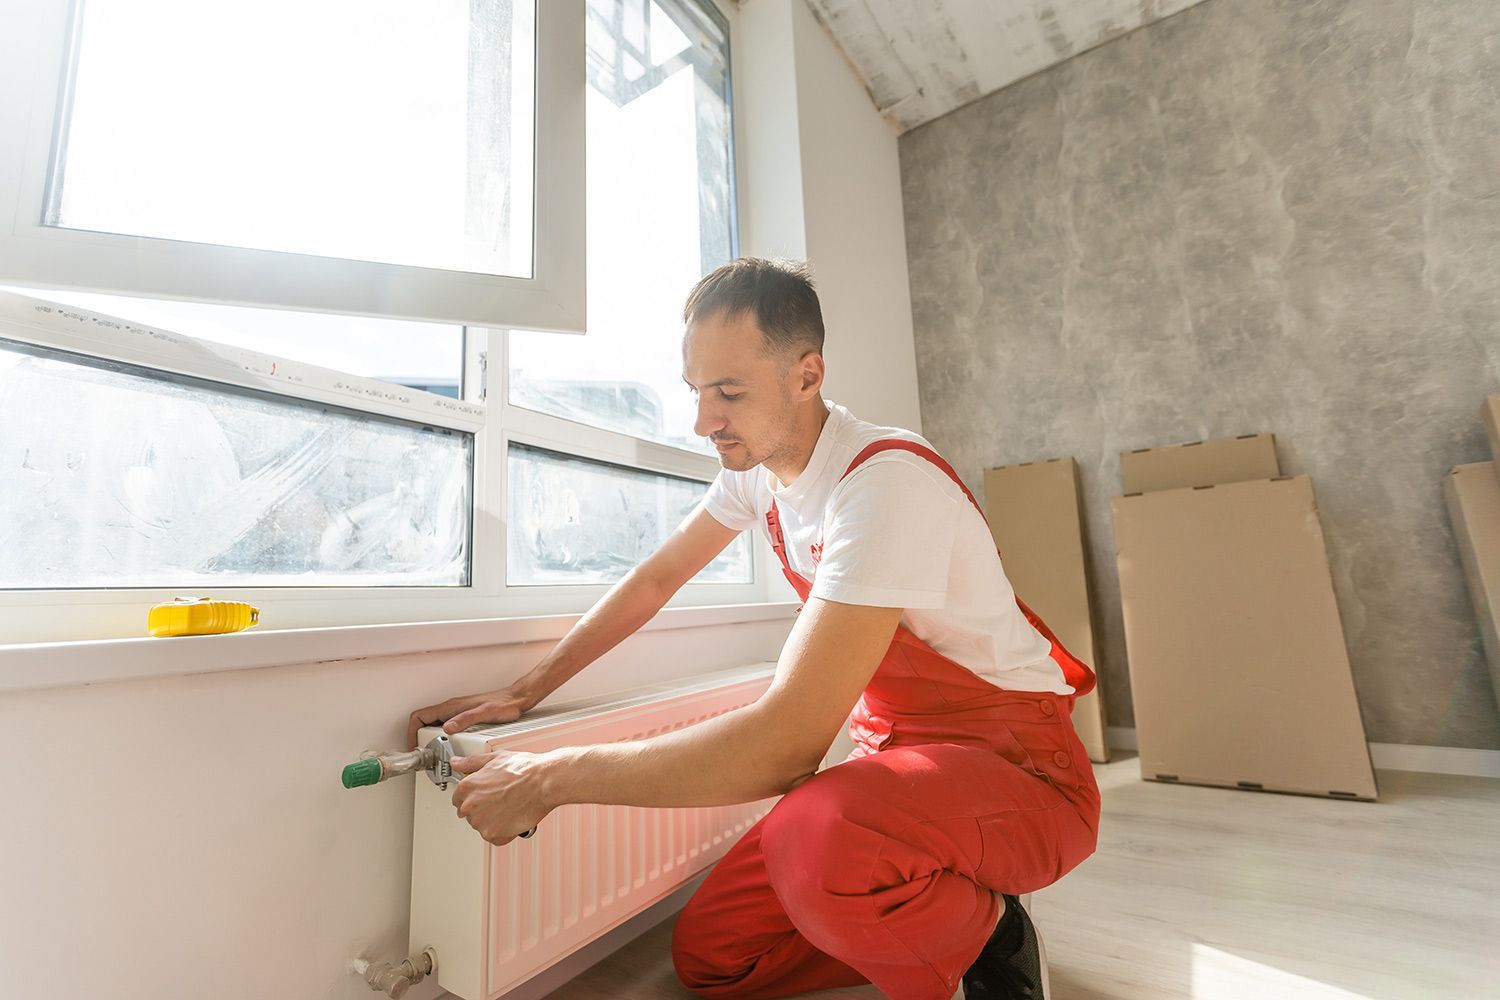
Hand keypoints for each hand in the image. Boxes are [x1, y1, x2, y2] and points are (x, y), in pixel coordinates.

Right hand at [407, 685, 536, 748]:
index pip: (420, 716)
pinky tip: (449, 749)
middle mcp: (452, 709)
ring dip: (430, 740)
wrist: (516, 700)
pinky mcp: (464, 718)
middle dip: (419, 738)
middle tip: (425, 754)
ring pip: (434, 726)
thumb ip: (465, 719)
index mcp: (452, 707)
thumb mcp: (484, 713)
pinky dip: (441, 739)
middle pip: (424, 723)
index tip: (413, 745)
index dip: (412, 731)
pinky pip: (445, 728)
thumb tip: (447, 727)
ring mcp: (457, 713)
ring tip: (435, 755)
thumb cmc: (503, 704)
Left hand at [450, 749, 555, 845]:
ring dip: (491, 820)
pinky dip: (502, 831)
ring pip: (481, 825)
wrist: (544, 783)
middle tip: (499, 800)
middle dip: (481, 808)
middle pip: (467, 813)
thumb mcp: (494, 759)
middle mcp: (470, 806)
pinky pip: (493, 837)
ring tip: (508, 806)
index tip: (481, 795)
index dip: (471, 796)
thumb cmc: (524, 770)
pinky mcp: (494, 835)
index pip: (457, 798)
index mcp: (467, 786)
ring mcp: (481, 823)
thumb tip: (456, 762)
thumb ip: (471, 762)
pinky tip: (512, 817)